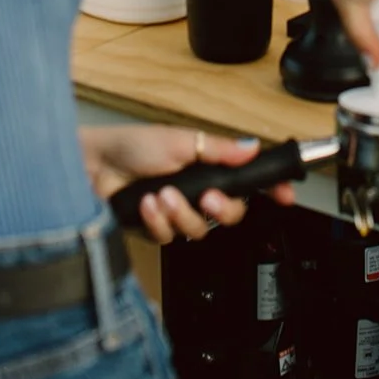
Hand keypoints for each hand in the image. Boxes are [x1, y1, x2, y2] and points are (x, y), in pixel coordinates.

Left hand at [79, 125, 295, 244]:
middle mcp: (196, 190)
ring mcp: (177, 212)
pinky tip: (145, 205)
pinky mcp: (156, 229)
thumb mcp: (180, 141)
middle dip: (221, 207)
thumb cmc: (132, 145)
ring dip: (181, 212)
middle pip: (231, 213)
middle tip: (208, 195)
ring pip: (199, 229)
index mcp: (207, 166)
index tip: (286, 195)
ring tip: (161, 194)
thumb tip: (252, 147)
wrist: (92, 166)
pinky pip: (170, 237)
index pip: (247, 181)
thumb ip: (219, 150)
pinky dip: (157, 220)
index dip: (269, 189)